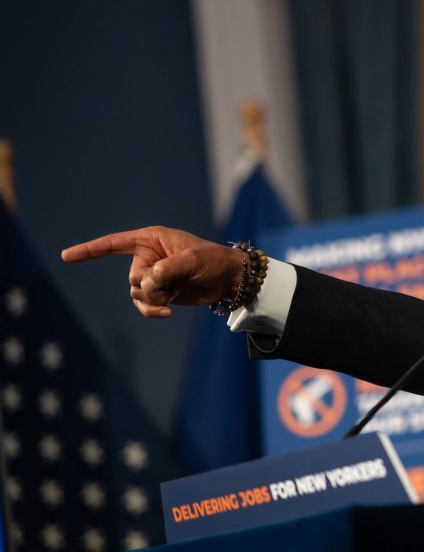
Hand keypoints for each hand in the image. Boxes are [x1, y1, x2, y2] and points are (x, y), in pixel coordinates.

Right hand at [61, 226, 243, 318]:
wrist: (228, 279)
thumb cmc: (212, 260)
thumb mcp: (192, 259)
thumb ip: (167, 268)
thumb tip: (148, 282)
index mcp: (151, 239)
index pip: (113, 243)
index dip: (89, 250)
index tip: (66, 256)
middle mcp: (147, 256)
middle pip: (132, 276)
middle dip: (151, 284)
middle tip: (173, 281)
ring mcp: (152, 276)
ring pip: (136, 293)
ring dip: (155, 297)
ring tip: (176, 291)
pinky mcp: (159, 292)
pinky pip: (144, 304)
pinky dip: (152, 310)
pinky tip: (167, 312)